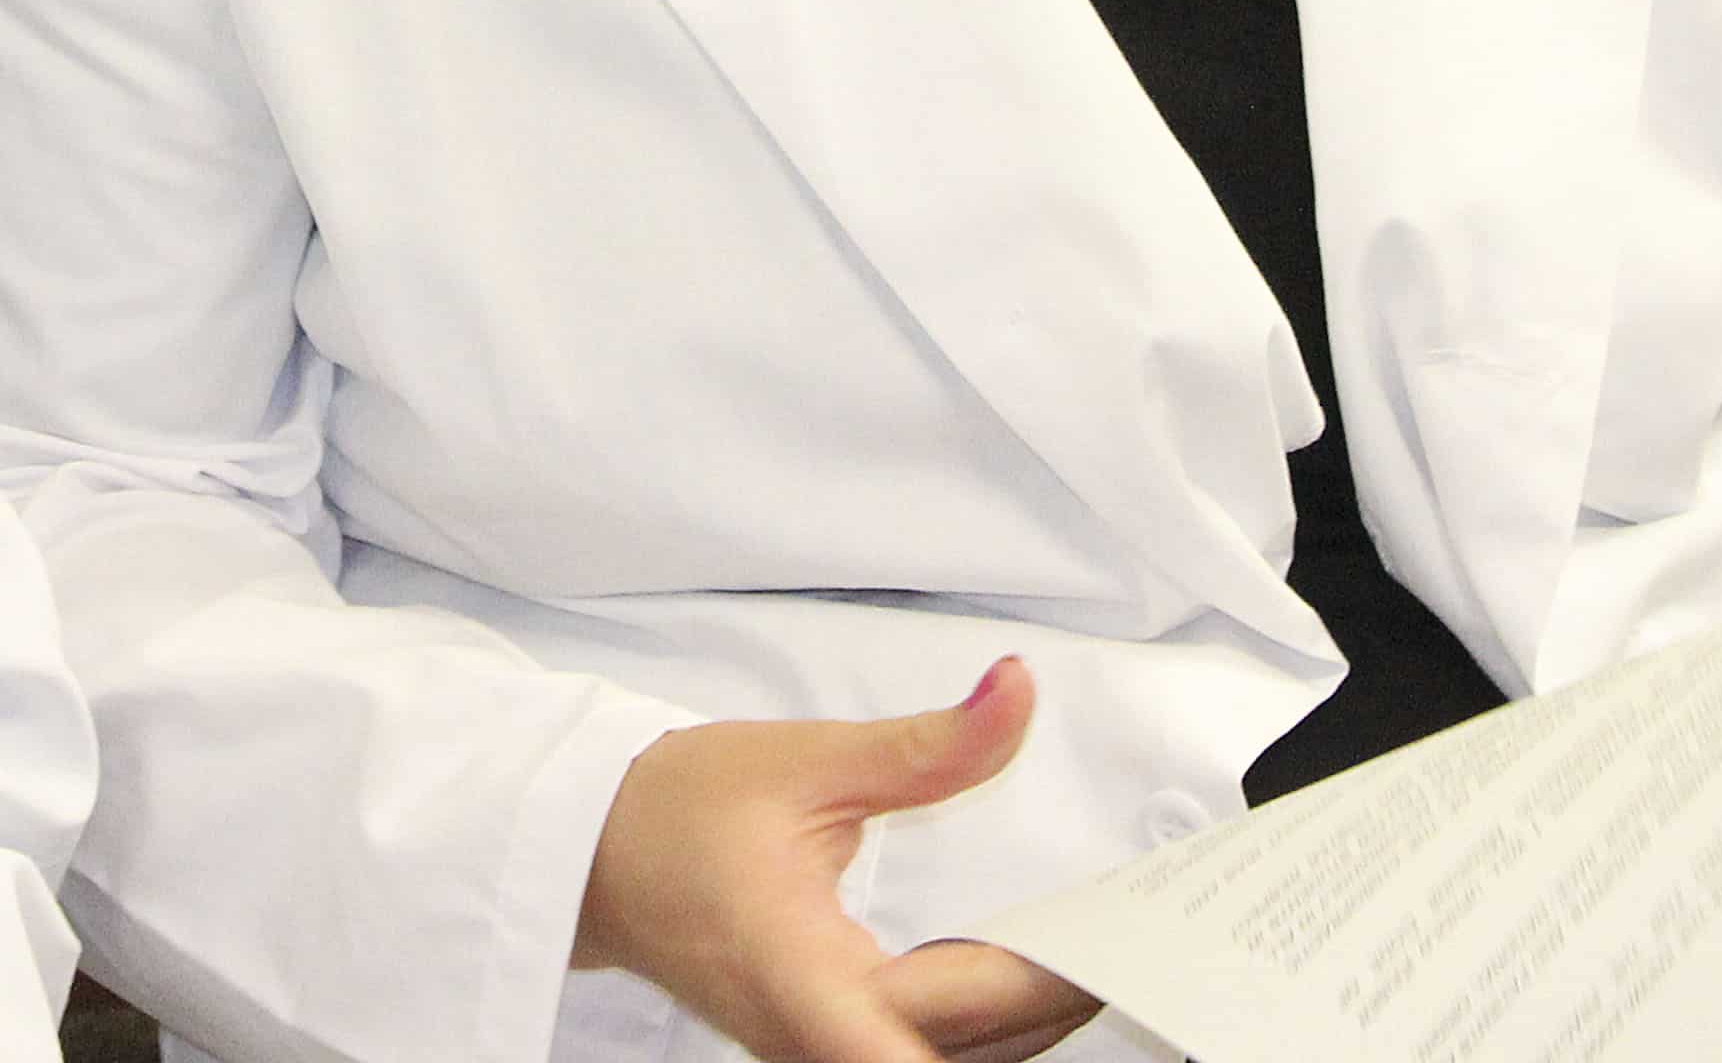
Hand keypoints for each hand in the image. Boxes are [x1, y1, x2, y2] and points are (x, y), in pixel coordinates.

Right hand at [574, 666, 1099, 1062]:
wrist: (589, 852)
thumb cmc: (672, 813)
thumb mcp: (804, 761)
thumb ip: (927, 746)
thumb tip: (1014, 694)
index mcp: (808, 979)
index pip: (946, 1028)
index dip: (1041, 996)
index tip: (1110, 950)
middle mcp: (818, 1040)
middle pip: (977, 1050)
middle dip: (1060, 994)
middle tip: (1132, 926)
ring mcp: (821, 1053)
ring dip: (1030, 1017)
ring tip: (1096, 946)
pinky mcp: (826, 1045)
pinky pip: (929, 1055)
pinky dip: (989, 1022)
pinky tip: (1028, 973)